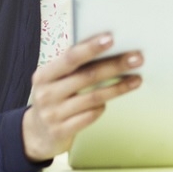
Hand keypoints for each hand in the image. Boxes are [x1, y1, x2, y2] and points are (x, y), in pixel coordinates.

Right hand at [21, 33, 142, 162]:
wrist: (36, 133)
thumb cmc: (53, 97)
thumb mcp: (53, 80)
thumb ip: (72, 66)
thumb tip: (106, 46)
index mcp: (44, 75)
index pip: (70, 57)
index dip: (91, 47)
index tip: (111, 38)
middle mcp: (47, 94)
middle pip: (87, 76)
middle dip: (115, 65)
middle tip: (137, 58)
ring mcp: (53, 114)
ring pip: (93, 98)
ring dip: (118, 87)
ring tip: (136, 79)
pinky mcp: (62, 131)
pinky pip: (90, 116)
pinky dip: (101, 108)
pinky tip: (110, 102)